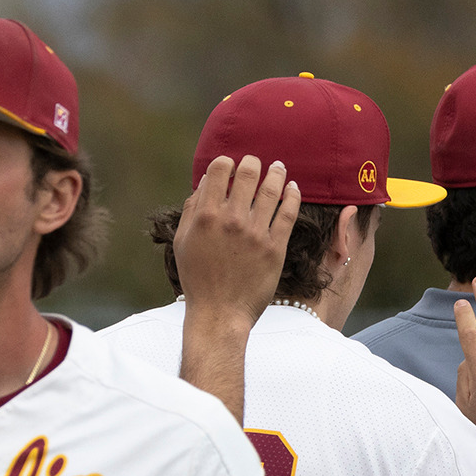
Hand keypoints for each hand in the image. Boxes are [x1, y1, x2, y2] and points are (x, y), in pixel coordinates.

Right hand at [174, 155, 299, 330]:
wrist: (219, 313)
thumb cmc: (197, 279)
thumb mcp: (182, 242)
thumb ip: (192, 209)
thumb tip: (206, 181)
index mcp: (206, 216)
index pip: (219, 170)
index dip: (226, 162)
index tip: (231, 165)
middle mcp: (231, 220)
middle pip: (248, 173)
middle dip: (253, 162)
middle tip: (257, 162)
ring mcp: (255, 234)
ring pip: (272, 190)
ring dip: (276, 173)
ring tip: (278, 168)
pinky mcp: (275, 248)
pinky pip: (288, 213)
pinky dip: (293, 196)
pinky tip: (293, 188)